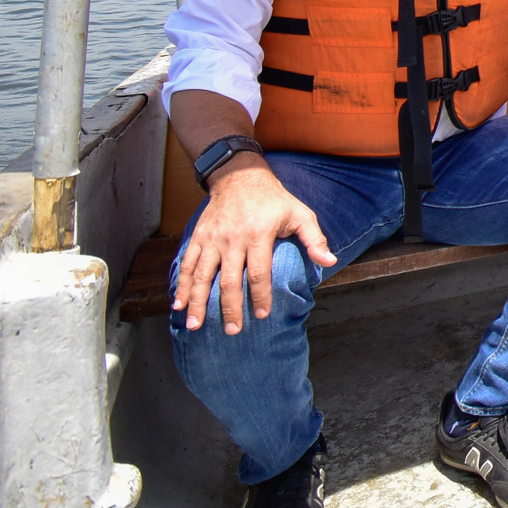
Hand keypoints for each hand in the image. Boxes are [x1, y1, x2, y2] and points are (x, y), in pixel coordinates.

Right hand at [172, 160, 335, 333]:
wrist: (240, 177)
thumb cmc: (274, 200)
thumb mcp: (300, 214)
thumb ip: (314, 239)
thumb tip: (330, 261)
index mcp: (258, 234)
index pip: (259, 272)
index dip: (260, 296)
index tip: (262, 315)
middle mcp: (232, 238)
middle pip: (229, 281)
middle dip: (230, 309)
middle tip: (233, 331)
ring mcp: (212, 239)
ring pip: (202, 276)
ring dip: (198, 303)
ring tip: (195, 326)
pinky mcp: (198, 237)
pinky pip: (187, 264)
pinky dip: (181, 286)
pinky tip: (178, 305)